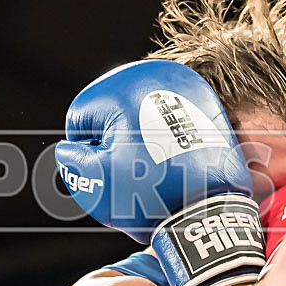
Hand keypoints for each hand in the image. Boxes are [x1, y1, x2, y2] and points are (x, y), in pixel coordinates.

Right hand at [57, 59, 265, 285]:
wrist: (212, 209)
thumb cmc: (150, 194)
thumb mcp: (95, 180)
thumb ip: (73, 158)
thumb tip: (75, 148)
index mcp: (124, 83)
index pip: (82, 121)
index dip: (90, 157)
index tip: (113, 176)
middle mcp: (159, 76)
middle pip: (116, 120)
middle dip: (118, 152)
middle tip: (135, 181)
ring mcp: (190, 92)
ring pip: (145, 125)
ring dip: (143, 151)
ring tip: (157, 179)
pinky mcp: (210, 110)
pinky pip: (175, 130)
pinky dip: (171, 149)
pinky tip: (176, 172)